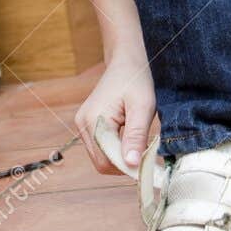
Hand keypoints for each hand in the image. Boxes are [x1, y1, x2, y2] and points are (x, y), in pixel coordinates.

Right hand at [75, 50, 156, 175]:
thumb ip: (136, 136)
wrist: (125, 62)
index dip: (127, 168)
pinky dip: (115, 150)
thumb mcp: (143, 107)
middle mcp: (82, 124)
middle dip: (124, 164)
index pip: (106, 161)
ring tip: (138, 143)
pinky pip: (100, 148)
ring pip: (100, 158)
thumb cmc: (136, 80)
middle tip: (145, 155)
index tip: (148, 165)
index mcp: (94, 120)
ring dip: (120, 157)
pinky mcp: (86, 125)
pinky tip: (129, 139)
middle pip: (101, 163)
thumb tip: (131, 165)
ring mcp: (82, 124)